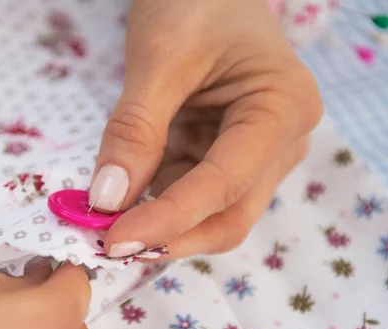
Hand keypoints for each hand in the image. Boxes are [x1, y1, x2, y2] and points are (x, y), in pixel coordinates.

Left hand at [90, 0, 322, 258]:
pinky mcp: (224, 157)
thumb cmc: (196, 3)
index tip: (114, 241)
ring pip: (210, 214)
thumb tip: (107, 201)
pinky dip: (154, 206)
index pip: (224, 184)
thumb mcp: (160, 59)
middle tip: (107, 245)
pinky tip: (122, 204)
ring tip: (106, 226)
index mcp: (282, 109)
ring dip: (159, 227)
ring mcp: (254, 155)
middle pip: (228, 214)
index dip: (168, 219)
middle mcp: (280, 143)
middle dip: (168, 236)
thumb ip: (135, 131)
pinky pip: (191, 195)